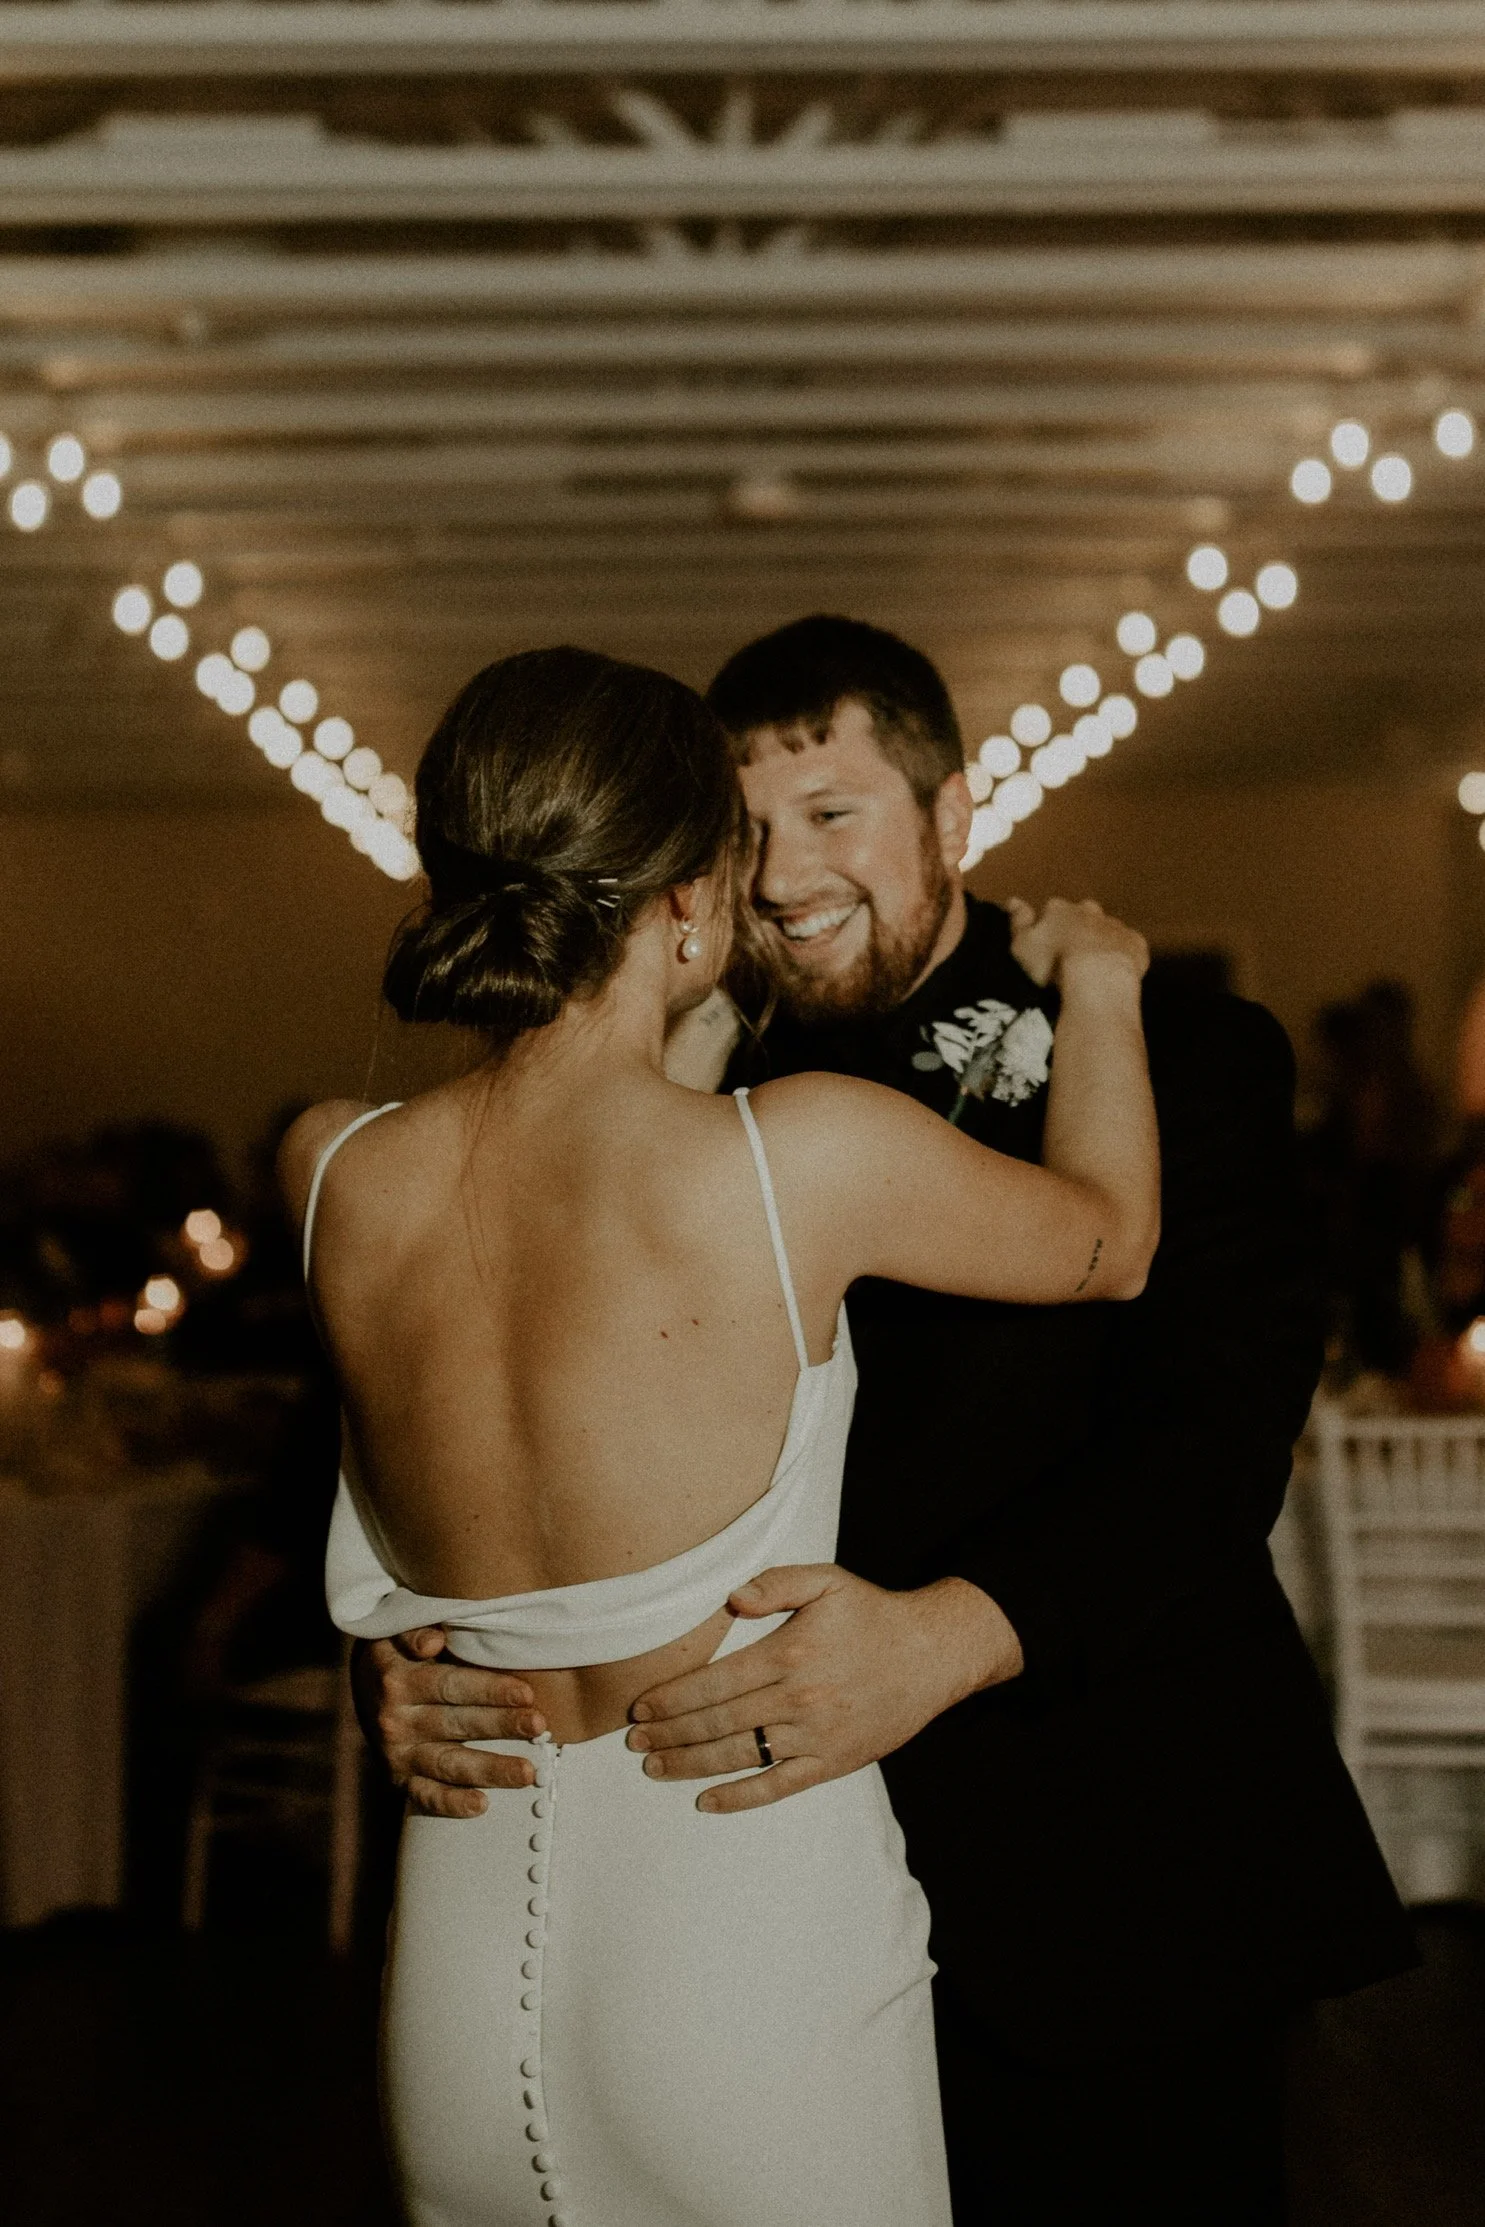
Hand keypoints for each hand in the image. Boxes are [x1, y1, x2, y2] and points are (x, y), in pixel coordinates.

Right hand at [350, 1630, 549, 1817]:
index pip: (450, 1685)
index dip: (489, 1689)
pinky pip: (425, 1796)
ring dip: (490, 1770)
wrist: (365, 1683)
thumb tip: (434, 1640)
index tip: (526, 1693)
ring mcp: (397, 1753)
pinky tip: (482, 1805)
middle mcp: (395, 1720)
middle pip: (457, 1724)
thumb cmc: (397, 1651)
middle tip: (539, 1726)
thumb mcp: (395, 1632)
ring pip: (448, 1765)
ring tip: (528, 1773)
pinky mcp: (399, 1778)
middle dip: (501, 1725)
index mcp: (398, 1680)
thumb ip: (414, 1631)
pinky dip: (451, 1803)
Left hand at [625, 1566, 1022, 1814]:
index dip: (672, 1697)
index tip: (640, 1706)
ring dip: (690, 1765)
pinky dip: (740, 1797)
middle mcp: (798, 1700)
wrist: (933, 1654)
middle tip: (632, 1740)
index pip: (714, 1682)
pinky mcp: (832, 1763)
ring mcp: (815, 1737)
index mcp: (789, 1654)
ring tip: (654, 1766)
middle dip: (669, 1733)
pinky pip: (778, 1786)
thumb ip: (774, 1583)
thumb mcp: (826, 1581)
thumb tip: (730, 1599)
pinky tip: (706, 1801)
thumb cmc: (873, 1614)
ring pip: (740, 1755)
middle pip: (717, 1722)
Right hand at [1006, 896, 1147, 991]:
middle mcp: (1089, 910)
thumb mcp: (1022, 945)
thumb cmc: (1053, 963)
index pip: (1052, 909)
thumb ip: (1018, 921)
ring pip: (1107, 929)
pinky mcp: (1136, 944)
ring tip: (1095, 966)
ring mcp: (1116, 926)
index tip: (1048, 942)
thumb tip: (1013, 899)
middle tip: (1073, 952)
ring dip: (1102, 941)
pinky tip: (1117, 972)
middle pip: (1083, 914)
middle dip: (1079, 927)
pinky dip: (1123, 955)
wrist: (1097, 978)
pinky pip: (1129, 946)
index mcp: (1059, 909)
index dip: (1050, 924)